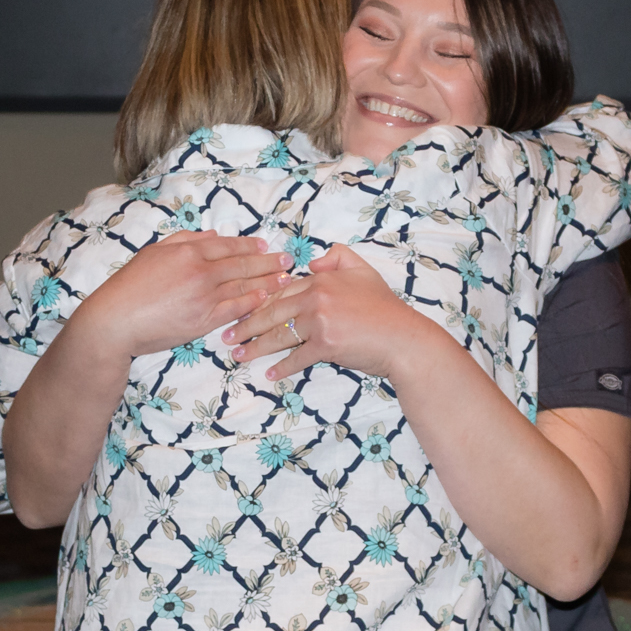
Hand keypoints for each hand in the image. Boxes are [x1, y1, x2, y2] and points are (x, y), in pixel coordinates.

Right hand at [72, 232, 289, 359]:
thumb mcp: (154, 252)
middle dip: (268, 262)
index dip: (250, 246)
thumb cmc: (129, 286)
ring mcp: (204, 297)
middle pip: (242, 265)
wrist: (115, 321)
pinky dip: (253, 303)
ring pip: (244, 287)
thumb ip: (184, 240)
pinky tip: (267, 298)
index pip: (227, 246)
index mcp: (188, 251)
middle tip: (288, 259)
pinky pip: (235, 310)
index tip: (265, 246)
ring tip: (286, 277)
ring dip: (268, 281)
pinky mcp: (204, 321)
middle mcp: (200, 272)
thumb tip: (212, 235)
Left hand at [223, 243, 438, 381]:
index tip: (241, 311)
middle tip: (227, 336)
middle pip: (273, 313)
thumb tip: (311, 262)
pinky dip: (283, 367)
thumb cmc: (384, 307)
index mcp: (321, 280)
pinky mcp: (326, 345)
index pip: (282, 290)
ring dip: (256, 347)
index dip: (259, 302)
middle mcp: (316, 299)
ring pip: (279, 335)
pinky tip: (270, 374)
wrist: (403, 337)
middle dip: (246, 325)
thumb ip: (337, 257)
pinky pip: (297, 357)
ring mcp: (320, 322)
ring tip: (239, 356)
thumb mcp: (363, 270)